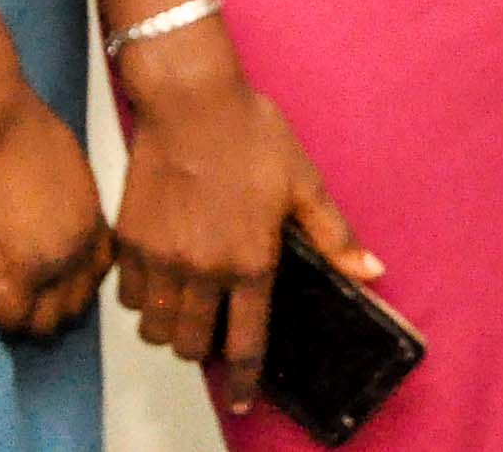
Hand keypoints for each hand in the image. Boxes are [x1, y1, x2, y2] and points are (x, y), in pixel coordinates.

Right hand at [0, 90, 110, 340]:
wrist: (0, 123)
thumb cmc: (24, 130)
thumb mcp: (66, 168)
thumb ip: (66, 204)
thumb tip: (47, 218)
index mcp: (92, 221)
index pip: (95, 274)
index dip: (71, 286)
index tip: (49, 288)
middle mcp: (79, 249)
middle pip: (72, 306)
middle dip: (47, 311)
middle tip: (17, 305)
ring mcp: (51, 262)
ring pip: (43, 322)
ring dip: (21, 320)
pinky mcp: (17, 269)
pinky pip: (8, 317)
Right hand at [108, 33, 374, 409]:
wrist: (190, 101)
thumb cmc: (252, 135)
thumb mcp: (304, 183)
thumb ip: (335, 236)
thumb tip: (372, 272)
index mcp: (250, 261)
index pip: (246, 343)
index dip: (245, 380)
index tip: (243, 401)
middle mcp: (202, 270)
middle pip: (192, 345)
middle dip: (204, 349)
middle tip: (216, 330)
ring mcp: (161, 259)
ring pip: (156, 329)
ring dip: (172, 329)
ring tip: (188, 309)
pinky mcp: (130, 242)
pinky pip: (130, 297)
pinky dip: (144, 300)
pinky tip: (162, 279)